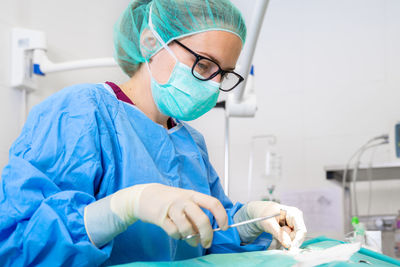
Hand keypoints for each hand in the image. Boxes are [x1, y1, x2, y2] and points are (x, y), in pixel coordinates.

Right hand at [109, 183, 228, 247]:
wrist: (144, 195)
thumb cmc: (169, 199)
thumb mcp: (185, 201)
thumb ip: (196, 214)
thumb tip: (207, 232)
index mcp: (193, 195)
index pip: (213, 203)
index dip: (222, 216)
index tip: (224, 227)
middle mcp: (184, 200)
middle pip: (202, 219)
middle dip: (207, 234)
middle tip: (207, 242)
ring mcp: (172, 208)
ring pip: (187, 228)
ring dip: (190, 238)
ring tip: (189, 238)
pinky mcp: (161, 218)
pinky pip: (174, 232)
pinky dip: (177, 236)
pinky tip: (176, 233)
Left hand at [239, 201, 306, 248]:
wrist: (260, 212)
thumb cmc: (264, 214)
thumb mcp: (269, 224)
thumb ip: (279, 234)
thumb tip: (289, 245)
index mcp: (294, 214)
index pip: (301, 230)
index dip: (297, 241)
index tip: (290, 249)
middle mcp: (297, 218)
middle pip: (297, 236)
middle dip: (288, 240)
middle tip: (276, 236)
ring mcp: (294, 223)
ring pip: (293, 238)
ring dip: (284, 240)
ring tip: (275, 233)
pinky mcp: (291, 228)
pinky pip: (289, 238)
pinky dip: (283, 239)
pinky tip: (276, 234)